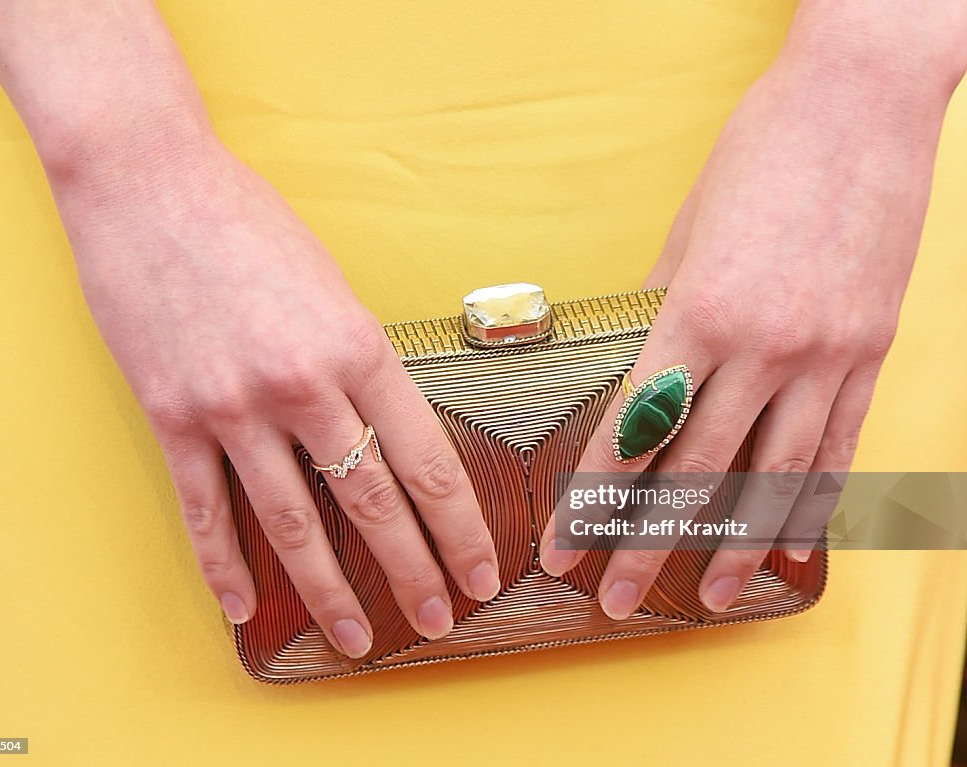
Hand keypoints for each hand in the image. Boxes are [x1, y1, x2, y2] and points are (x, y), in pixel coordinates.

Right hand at [50, 131, 499, 656]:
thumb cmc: (248, 223)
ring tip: (354, 635)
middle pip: (374, 504)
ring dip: (329, 590)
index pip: (428, 461)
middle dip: (414, 571)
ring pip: (294, 524)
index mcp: (359, 348)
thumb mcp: (333, 286)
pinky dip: (224, 566)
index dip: (462, 527)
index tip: (480, 570)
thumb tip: (380, 428)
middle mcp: (304, 386)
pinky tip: (245, 607)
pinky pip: (204, 509)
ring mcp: (235, 408)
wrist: (148, 183)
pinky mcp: (173, 416)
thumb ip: (358, 362)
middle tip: (438, 618)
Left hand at [539, 34, 957, 616]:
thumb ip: (659, 313)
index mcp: (696, 312)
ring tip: (706, 597)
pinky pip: (839, 446)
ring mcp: (826, 354)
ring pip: (773, 476)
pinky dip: (812, 505)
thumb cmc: (759, 155)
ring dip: (734, 545)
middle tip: (615, 599)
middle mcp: (763, 347)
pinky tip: (790, 546)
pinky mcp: (871, 352)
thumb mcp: (685, 233)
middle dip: (646, 545)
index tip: (561, 549)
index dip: (592, 502)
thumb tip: (634, 369)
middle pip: (696, 472)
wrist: (862, 102)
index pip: (632, 433)